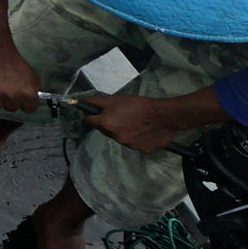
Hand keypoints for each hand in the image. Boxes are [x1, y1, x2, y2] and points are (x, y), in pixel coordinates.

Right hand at [0, 33, 41, 119]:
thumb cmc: (13, 60)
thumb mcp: (32, 76)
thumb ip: (33, 90)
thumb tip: (30, 101)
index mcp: (28, 93)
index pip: (29, 109)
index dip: (24, 103)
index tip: (19, 98)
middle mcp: (13, 96)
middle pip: (11, 109)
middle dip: (8, 100)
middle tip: (4, 89)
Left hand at [82, 87, 214, 153]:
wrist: (165, 116)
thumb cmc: (139, 105)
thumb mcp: (114, 99)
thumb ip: (95, 102)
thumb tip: (83, 104)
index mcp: (106, 124)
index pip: (88, 121)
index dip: (91, 115)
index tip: (97, 112)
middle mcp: (115, 137)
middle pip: (104, 129)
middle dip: (108, 122)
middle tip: (121, 114)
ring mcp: (128, 145)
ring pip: (119, 136)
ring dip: (122, 130)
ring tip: (135, 121)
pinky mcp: (141, 150)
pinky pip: (133, 143)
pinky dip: (135, 137)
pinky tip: (143, 129)